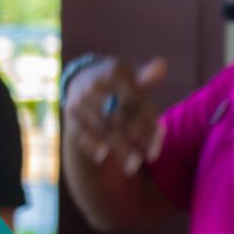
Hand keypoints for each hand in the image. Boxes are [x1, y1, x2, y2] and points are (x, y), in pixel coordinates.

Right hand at [65, 56, 166, 174]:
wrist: (82, 78)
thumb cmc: (118, 81)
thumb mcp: (132, 75)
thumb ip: (146, 77)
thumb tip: (161, 66)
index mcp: (116, 71)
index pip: (135, 98)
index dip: (149, 118)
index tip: (163, 135)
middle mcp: (95, 84)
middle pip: (119, 114)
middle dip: (137, 137)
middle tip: (151, 158)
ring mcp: (80, 99)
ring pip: (102, 128)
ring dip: (118, 148)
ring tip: (133, 166)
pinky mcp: (70, 114)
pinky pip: (81, 133)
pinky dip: (91, 145)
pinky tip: (103, 157)